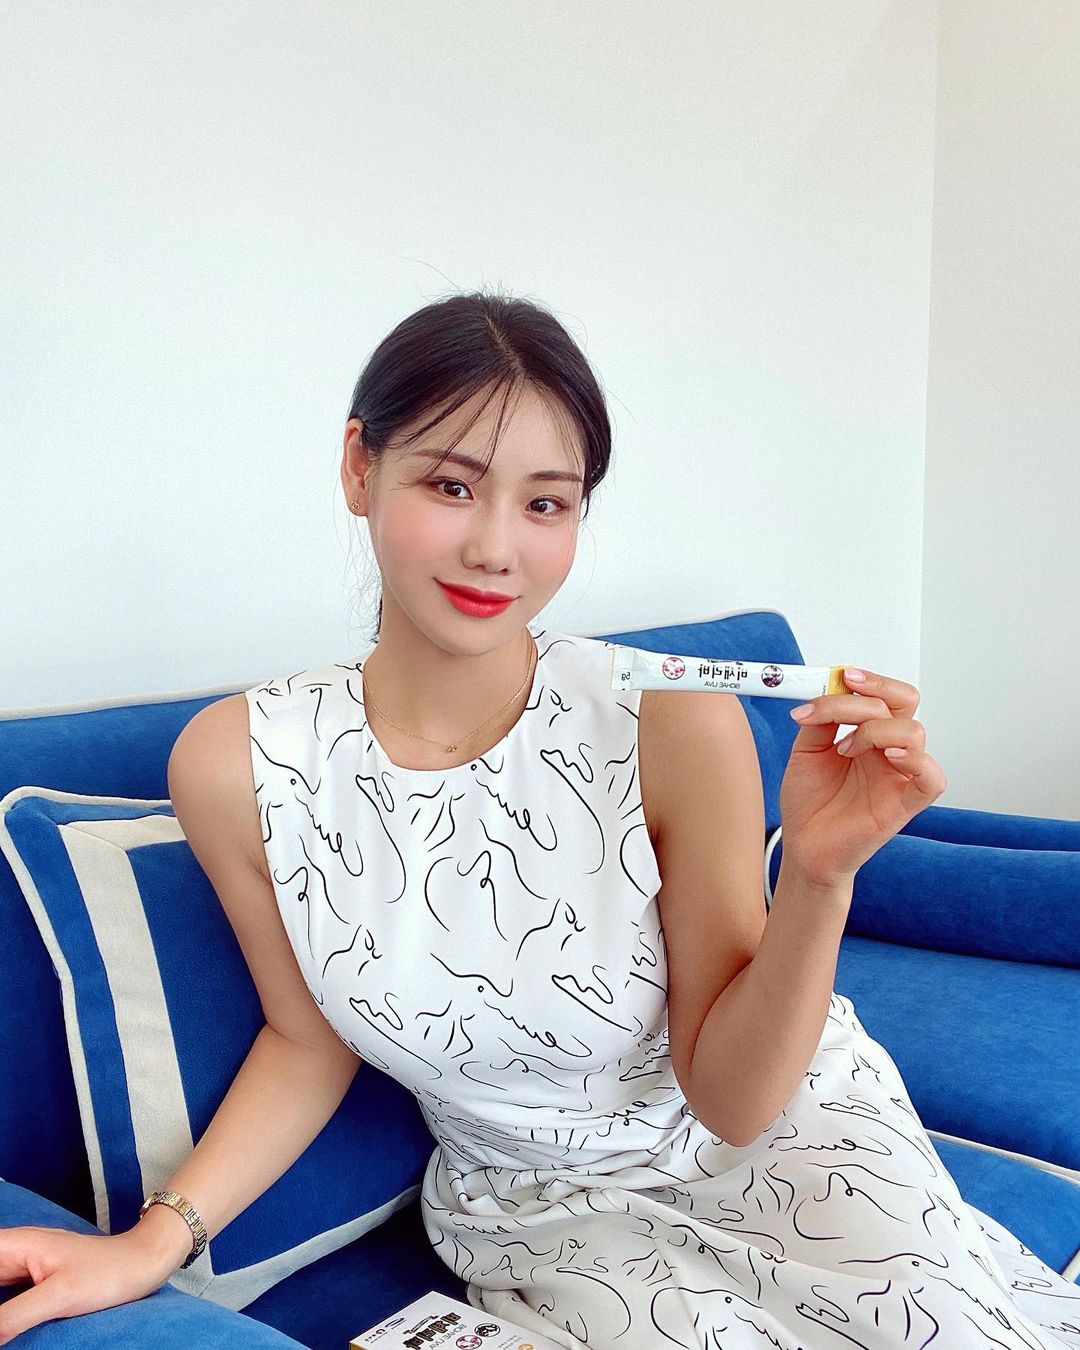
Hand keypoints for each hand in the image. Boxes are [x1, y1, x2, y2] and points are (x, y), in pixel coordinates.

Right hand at [0, 1225, 173, 1344]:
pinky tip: (3, 1326)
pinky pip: (3, 1294)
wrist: (144, 1264)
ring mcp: (26, 1268)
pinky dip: (1, 1310)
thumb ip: (13, 1317)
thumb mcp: (59, 1296)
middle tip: (2, 1321)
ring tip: (3, 1325)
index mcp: (17, 1244)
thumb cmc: (108, 1272)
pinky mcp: (35, 1283)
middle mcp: (17, 1252)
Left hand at [778, 668, 946, 889]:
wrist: (803, 845)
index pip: (884, 696)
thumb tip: (830, 686)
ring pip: (913, 732)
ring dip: (874, 728)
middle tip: (850, 689)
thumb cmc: (809, 802)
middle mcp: (887, 751)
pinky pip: (932, 779)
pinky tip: (887, 756)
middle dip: (878, 689)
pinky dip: (916, 760)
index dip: (870, 680)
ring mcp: (898, 776)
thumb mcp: (806, 750)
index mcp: (868, 735)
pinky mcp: (904, 804)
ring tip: (844, 748)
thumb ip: (821, 719)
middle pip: (906, 702)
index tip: (842, 675)